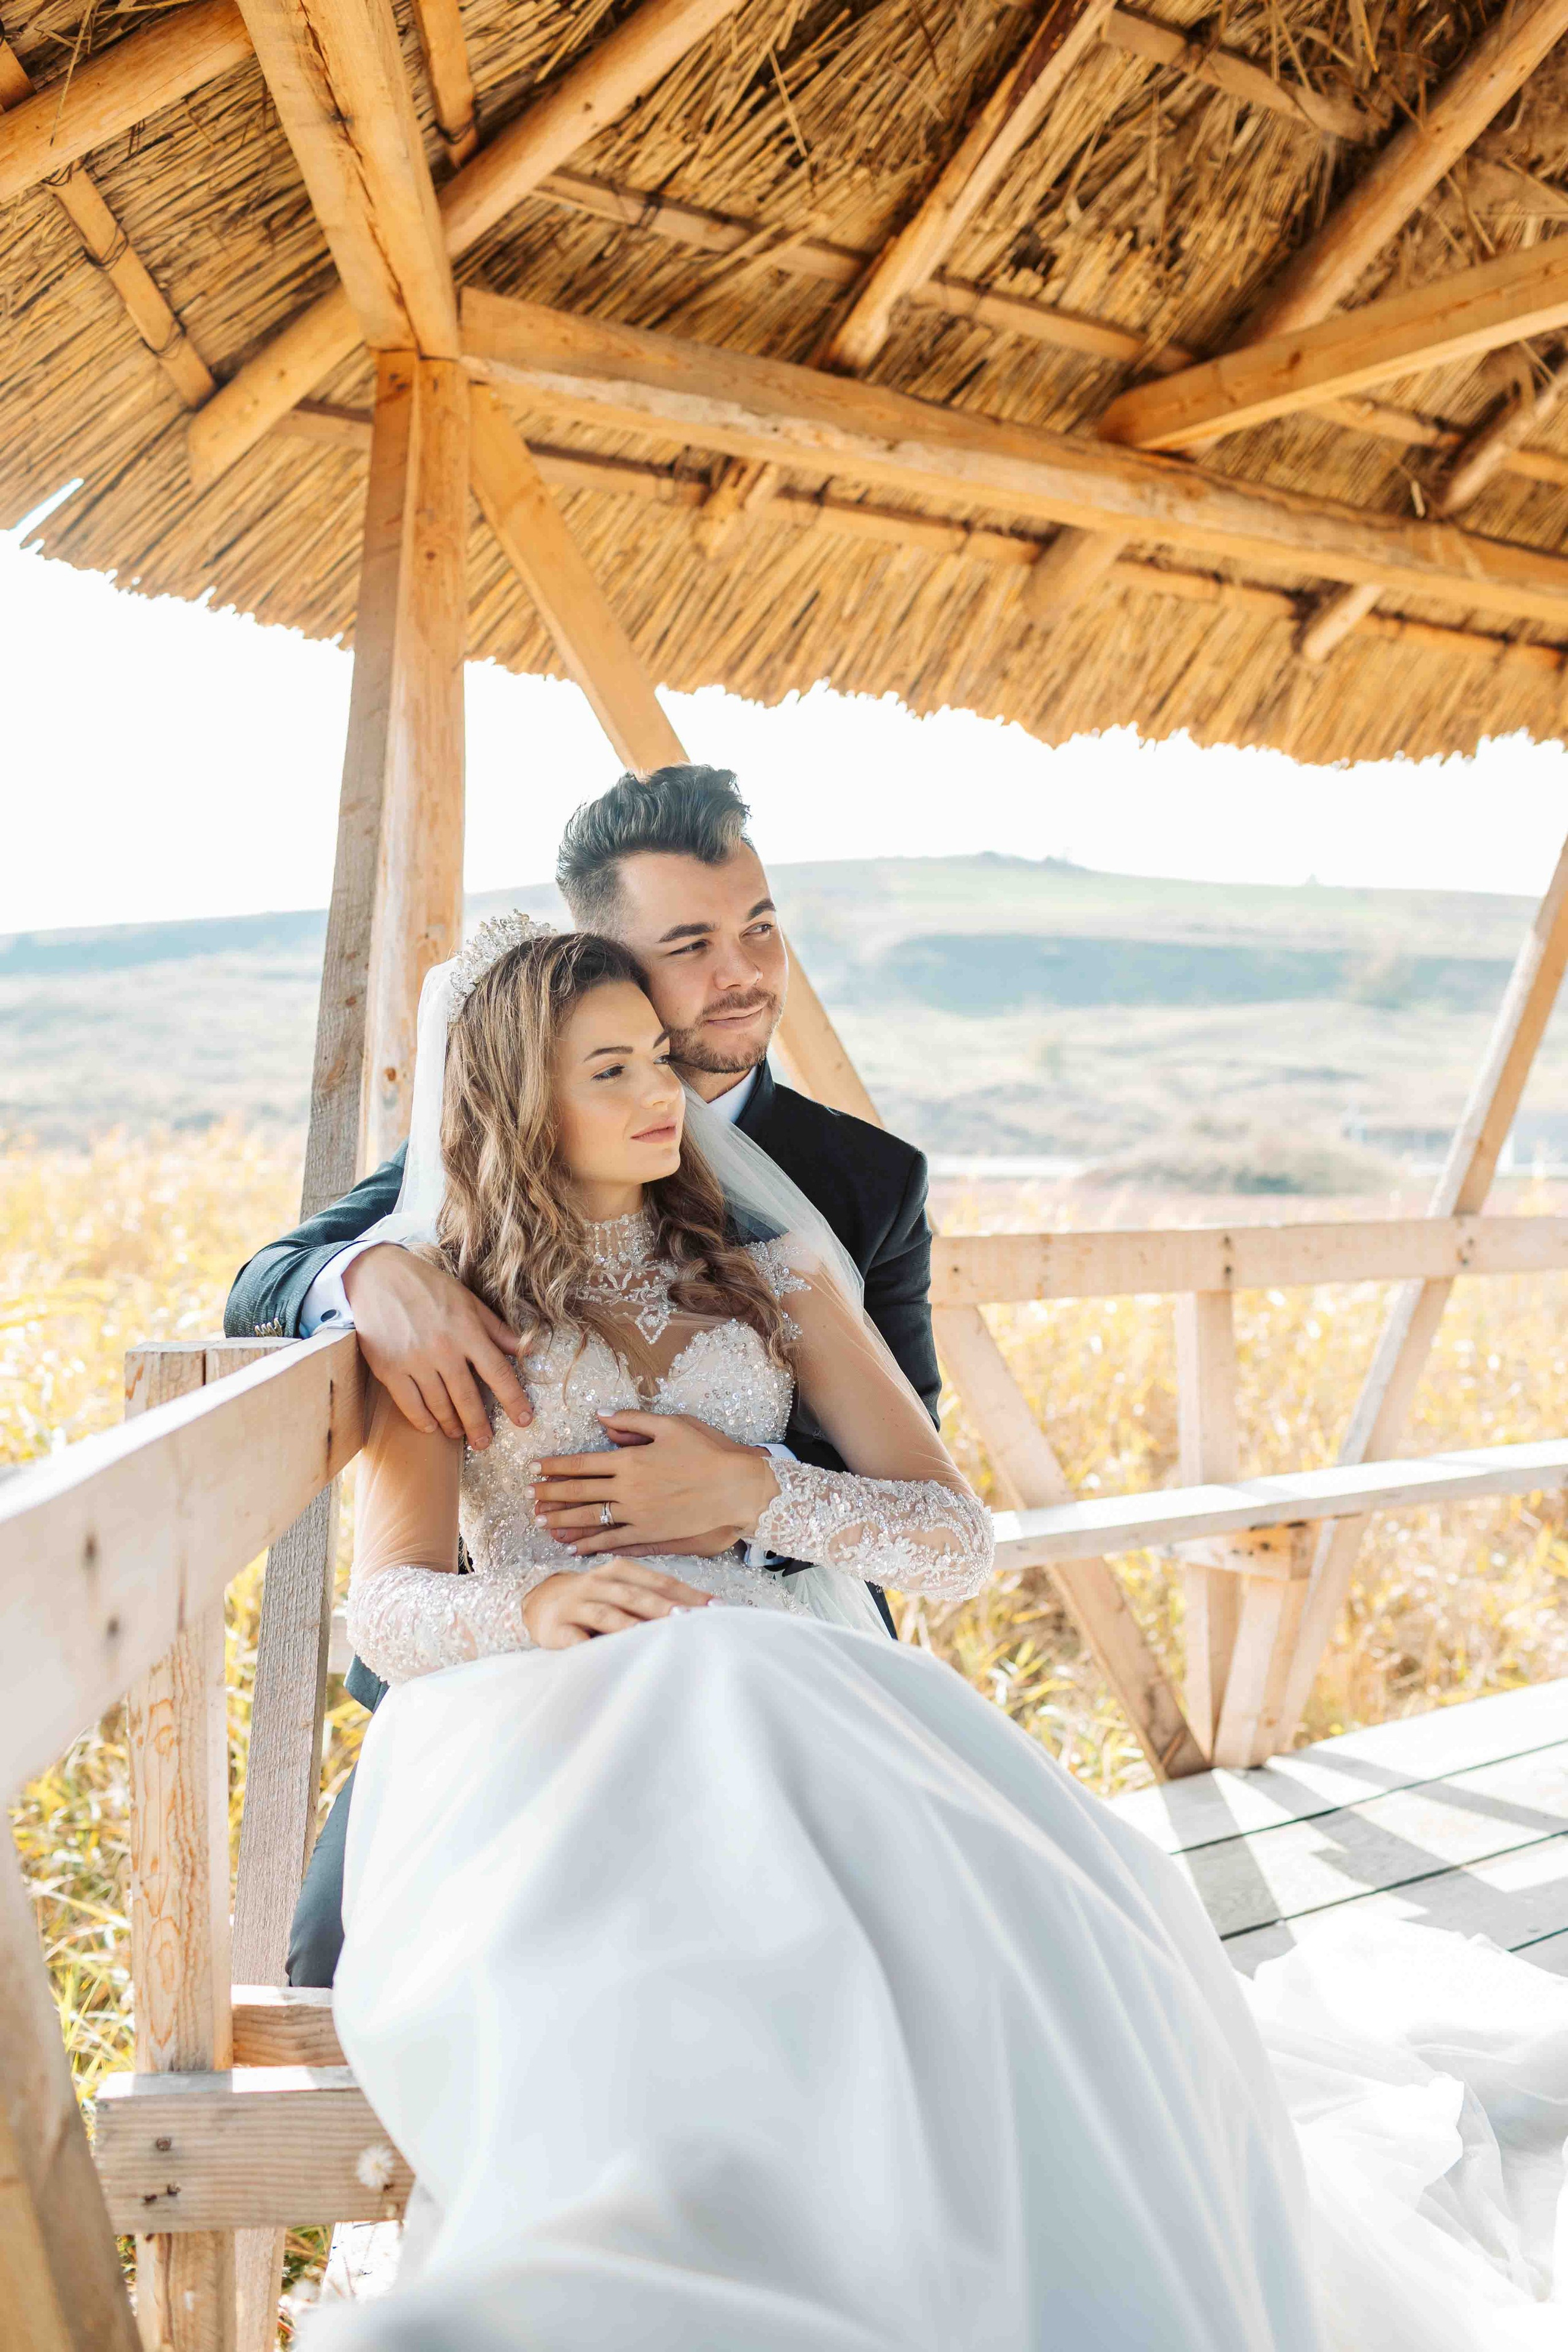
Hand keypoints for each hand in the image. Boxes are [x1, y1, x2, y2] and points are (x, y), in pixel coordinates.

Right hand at [344, 1245, 531, 1449]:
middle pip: (468, 1398)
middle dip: (479, 1425)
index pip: (498, 1372)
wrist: (378, 1277)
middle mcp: (444, 1349)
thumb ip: (496, 1328)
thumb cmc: (428, 1287)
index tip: (524, 1420)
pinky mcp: (389, 1368)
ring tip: (459, 1433)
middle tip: (485, 1443)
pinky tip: (431, 1427)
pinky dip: (422, 1420)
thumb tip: (525, 1349)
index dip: (514, 1399)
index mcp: (468, 1331)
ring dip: (452, 1424)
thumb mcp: (468, 1300)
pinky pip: (410, 1404)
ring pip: (439, 1405)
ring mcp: (415, 1361)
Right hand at [521, 1561, 715, 1647]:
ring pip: (607, 1613)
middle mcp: (597, 1582)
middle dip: (663, 1607)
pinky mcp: (557, 1628)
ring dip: (630, 1625)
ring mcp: (576, 1604)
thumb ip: (654, 1597)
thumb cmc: (596, 1599)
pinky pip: (575, 1639)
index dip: (686, 1594)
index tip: (715, 1608)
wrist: (541, 1602)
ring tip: (651, 1635)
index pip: (659, 1581)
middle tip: (688, 1619)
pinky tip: (606, 1658)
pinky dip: (590, 1647)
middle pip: (634, 1595)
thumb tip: (702, 1611)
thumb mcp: (622, 1590)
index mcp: (619, 1570)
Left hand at [530, 1412, 779, 1556]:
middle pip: (579, 1493)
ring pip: (590, 1519)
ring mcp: (638, 1515)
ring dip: (562, 1520)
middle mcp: (628, 1489)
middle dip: (549, 1494)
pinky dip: (590, 1545)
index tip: (534, 1467)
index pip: (581, 1463)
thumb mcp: (671, 1424)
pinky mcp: (651, 1535)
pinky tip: (573, 1547)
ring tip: (540, 1521)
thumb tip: (599, 1417)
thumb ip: (632, 1420)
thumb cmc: (708, 1451)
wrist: (737, 1488)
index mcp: (630, 1459)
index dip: (555, 1466)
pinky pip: (613, 1542)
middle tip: (527, 1496)